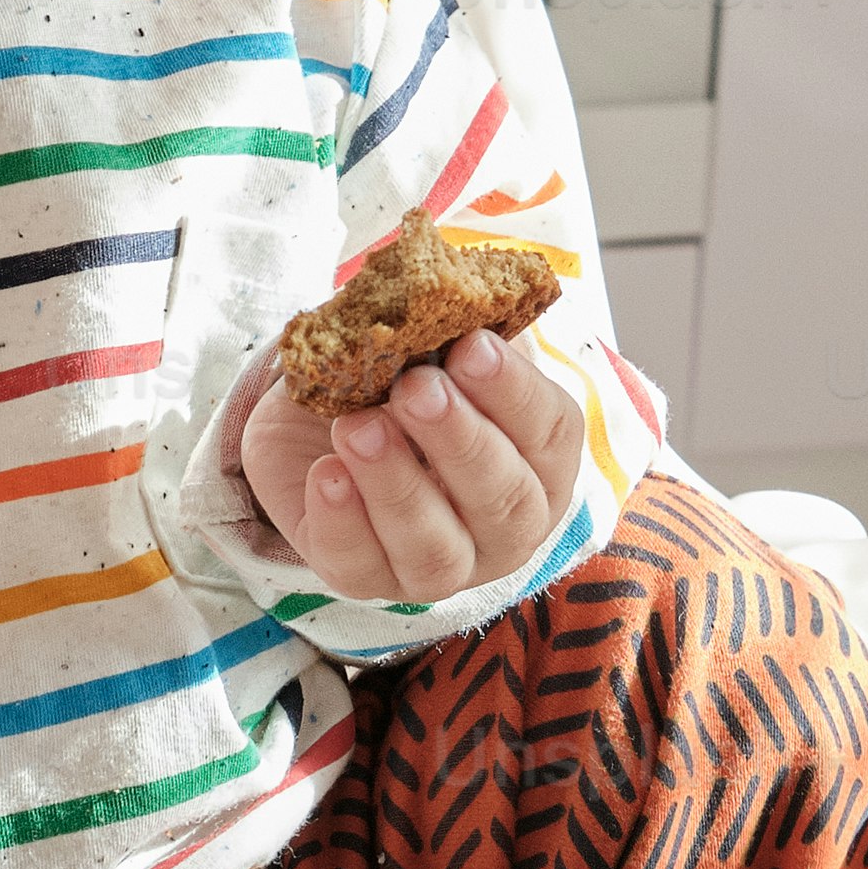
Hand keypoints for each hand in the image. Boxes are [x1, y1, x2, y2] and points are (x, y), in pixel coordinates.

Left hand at [236, 327, 581, 613]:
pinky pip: (360, 564)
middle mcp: (504, 526)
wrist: (318, 419)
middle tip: (417, 387)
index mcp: (538, 460)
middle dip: (459, 440)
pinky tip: (326, 474)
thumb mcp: (422, 345)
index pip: (550, 432)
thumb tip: (443, 291)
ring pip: (436, 548)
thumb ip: (443, 329)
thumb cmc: (395, 382)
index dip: (513, 391)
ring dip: (397, 483)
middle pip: (504, 499)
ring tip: (357, 425)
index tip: (471, 345)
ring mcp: (440, 565)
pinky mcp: (367, 578)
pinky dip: (342, 519)